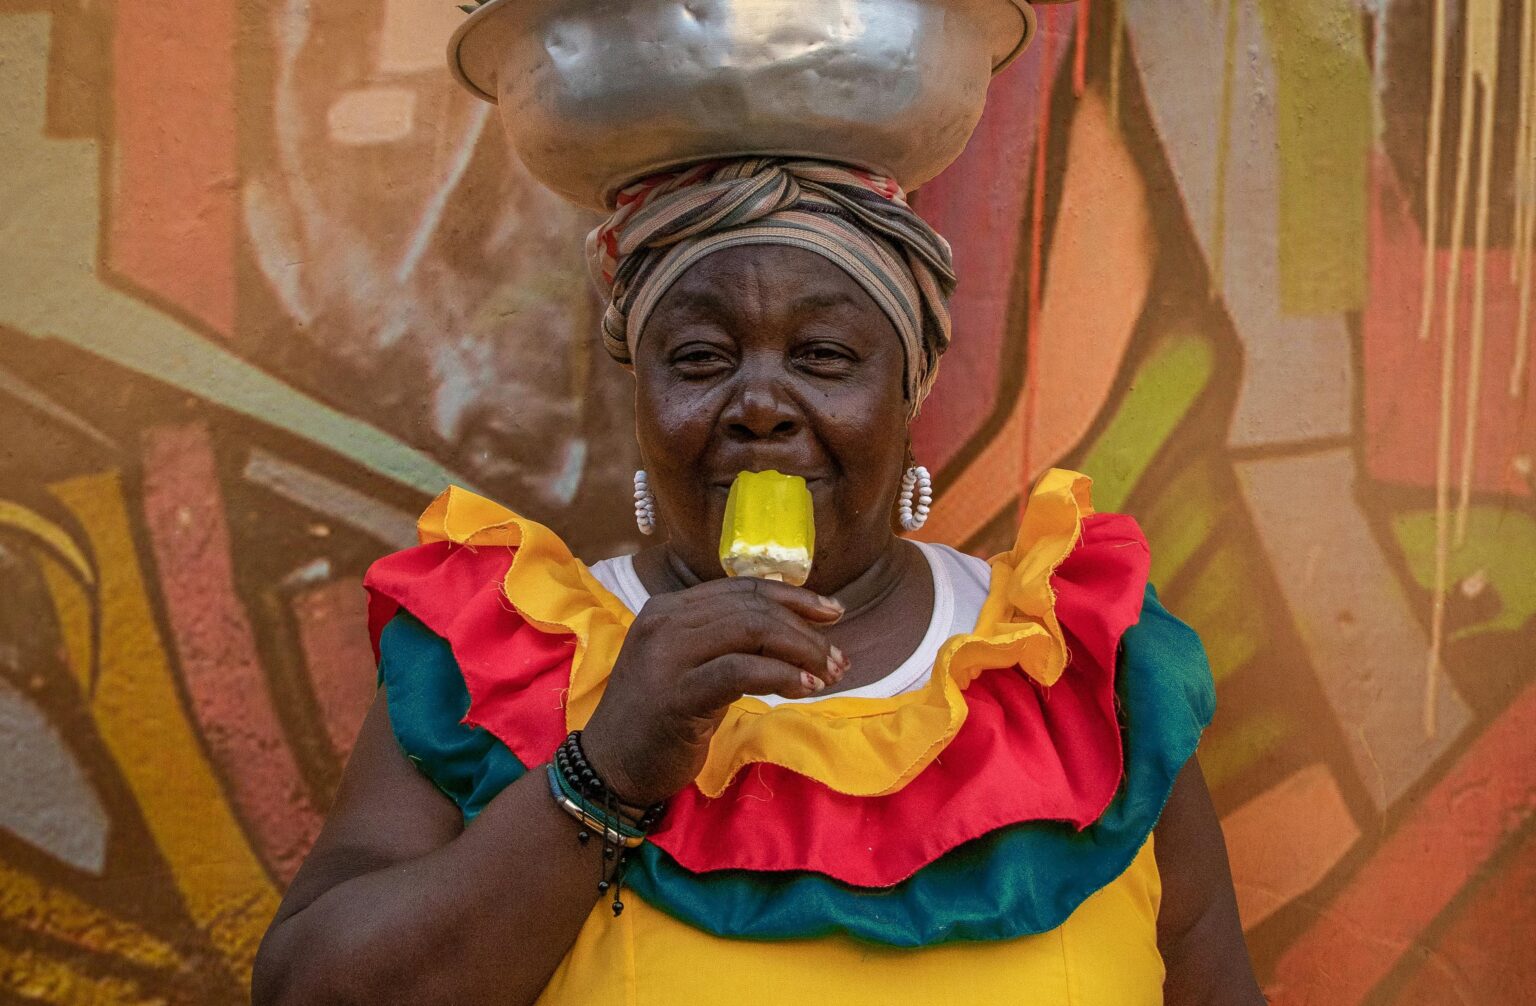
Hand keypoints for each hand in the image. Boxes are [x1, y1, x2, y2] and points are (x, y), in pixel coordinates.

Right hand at [580, 577, 848, 807]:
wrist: (611, 768)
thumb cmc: (658, 721)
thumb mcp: (692, 667)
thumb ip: (729, 643)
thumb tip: (796, 630)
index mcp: (670, 608)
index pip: (743, 588)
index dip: (794, 597)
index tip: (833, 614)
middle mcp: (665, 621)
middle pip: (753, 609)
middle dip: (805, 631)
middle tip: (838, 659)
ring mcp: (666, 655)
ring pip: (751, 631)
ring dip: (800, 652)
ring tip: (828, 675)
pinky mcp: (675, 694)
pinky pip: (739, 671)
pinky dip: (780, 675)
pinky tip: (804, 688)